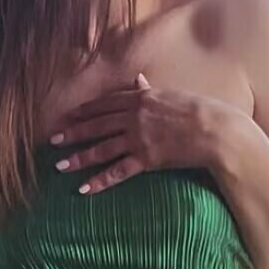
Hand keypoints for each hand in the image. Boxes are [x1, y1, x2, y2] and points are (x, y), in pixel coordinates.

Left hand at [49, 73, 222, 193]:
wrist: (215, 130)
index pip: (105, 104)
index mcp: (140, 98)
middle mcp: (134, 117)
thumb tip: (138, 80)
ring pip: (101, 149)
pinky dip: (100, 181)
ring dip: (79, 158)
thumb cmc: (200, 109)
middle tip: (53, 141)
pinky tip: (84, 189)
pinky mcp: (146, 159)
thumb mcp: (172, 95)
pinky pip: (118, 171)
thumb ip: (150, 90)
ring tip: (60, 166)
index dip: (84, 111)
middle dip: (73, 134)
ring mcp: (138, 138)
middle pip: (96, 126)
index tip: (68, 116)